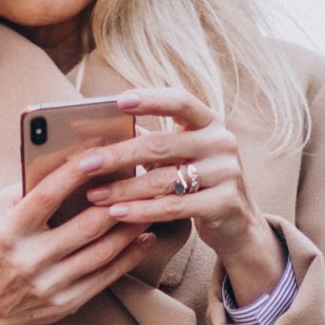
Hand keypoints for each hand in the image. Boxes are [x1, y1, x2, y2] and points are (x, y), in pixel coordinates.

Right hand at [0, 156, 160, 324]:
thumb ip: (26, 189)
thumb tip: (65, 161)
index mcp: (10, 232)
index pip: (46, 197)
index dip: (73, 174)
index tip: (99, 152)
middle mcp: (29, 259)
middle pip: (84, 226)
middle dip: (117, 202)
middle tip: (142, 181)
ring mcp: (49, 284)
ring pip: (102, 252)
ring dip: (130, 228)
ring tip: (150, 207)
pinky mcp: (67, 303)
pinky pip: (106, 276)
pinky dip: (130, 256)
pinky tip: (145, 239)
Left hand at [80, 87, 285, 301]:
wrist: (238, 224)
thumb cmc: (198, 183)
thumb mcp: (180, 157)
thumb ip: (150, 140)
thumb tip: (102, 129)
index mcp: (210, 123)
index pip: (180, 102)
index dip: (150, 99)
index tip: (117, 101)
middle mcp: (222, 143)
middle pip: (161, 145)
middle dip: (119, 155)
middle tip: (85, 163)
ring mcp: (227, 173)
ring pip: (164, 179)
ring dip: (124, 188)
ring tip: (94, 195)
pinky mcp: (224, 204)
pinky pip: (174, 207)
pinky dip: (141, 211)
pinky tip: (116, 213)